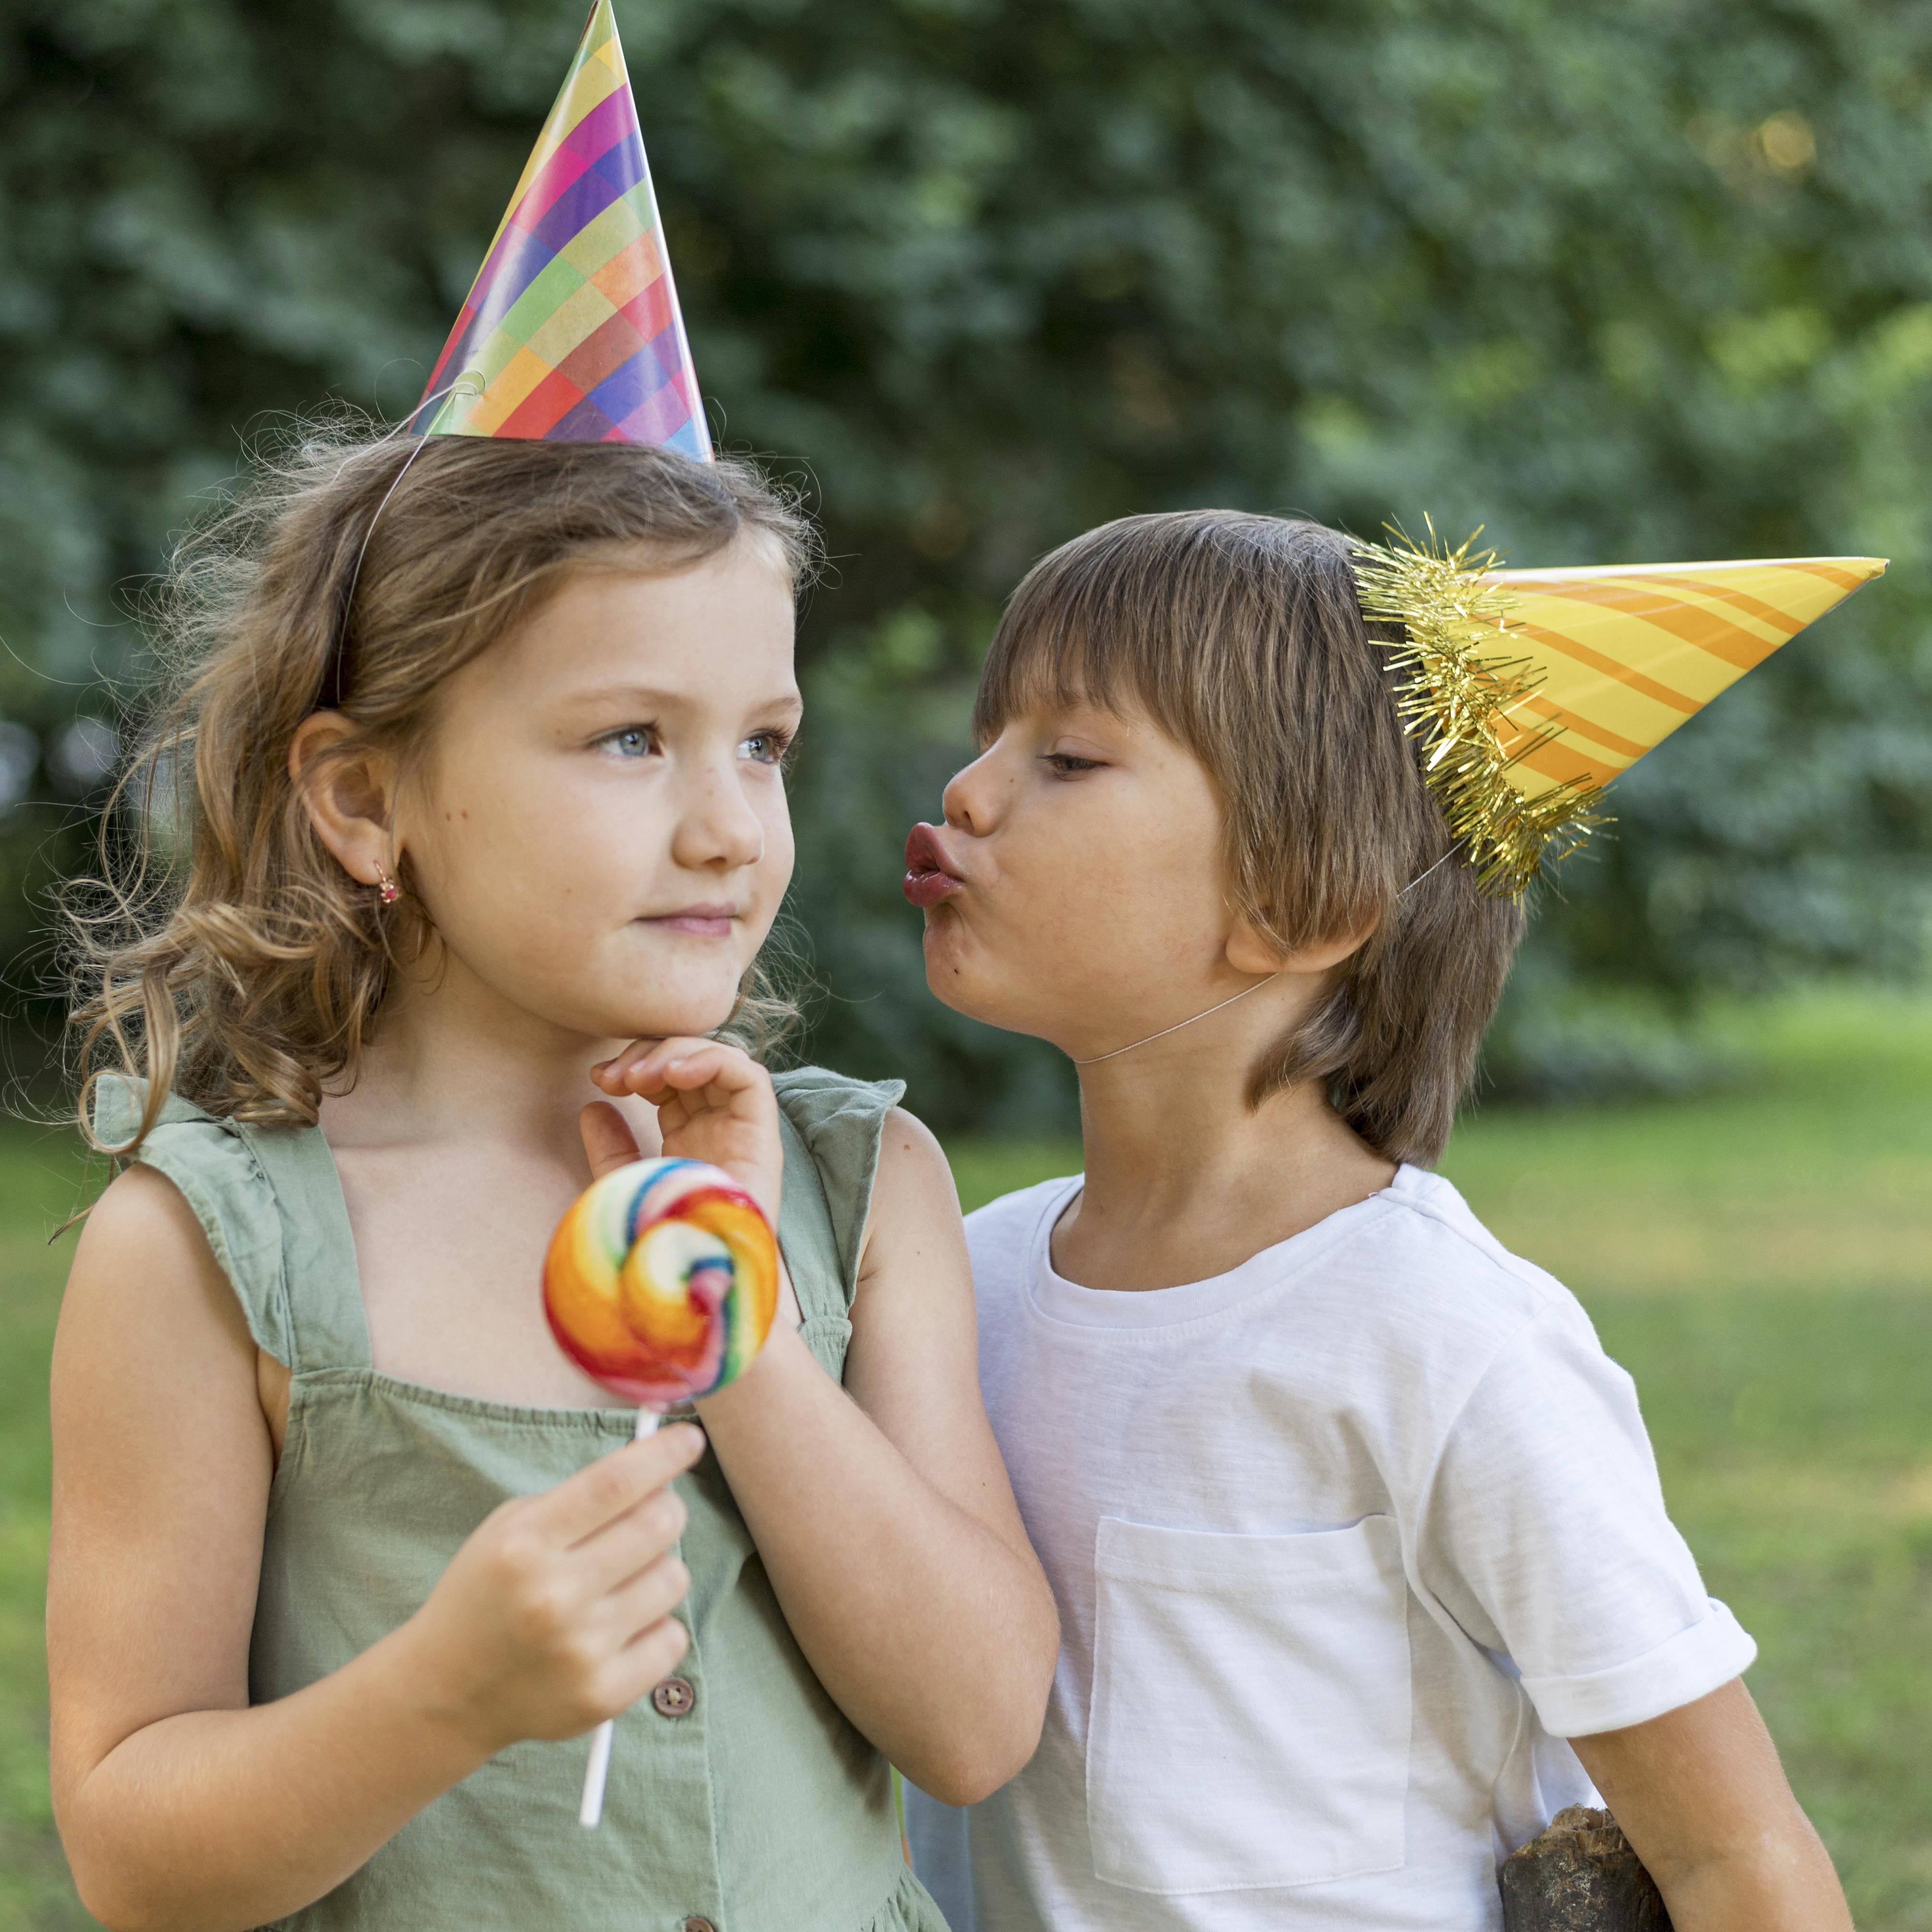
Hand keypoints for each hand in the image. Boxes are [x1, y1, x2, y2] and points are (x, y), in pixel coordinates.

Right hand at [406, 1425, 705, 1755]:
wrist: (448, 1690)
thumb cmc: (490, 1592)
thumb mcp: (513, 1527)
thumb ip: (581, 1496)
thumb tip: (658, 1465)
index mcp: (526, 1543)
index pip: (616, 1483)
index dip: (664, 1454)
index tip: (691, 1439)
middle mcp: (554, 1595)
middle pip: (657, 1524)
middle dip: (667, 1508)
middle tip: (655, 1512)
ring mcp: (581, 1649)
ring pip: (674, 1578)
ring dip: (659, 1569)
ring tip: (622, 1582)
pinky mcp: (602, 1694)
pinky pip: (673, 1637)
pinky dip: (656, 1626)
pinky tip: (620, 1629)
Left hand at [589, 1037, 785, 1227]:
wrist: (689, 1282)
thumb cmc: (658, 1245)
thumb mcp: (624, 1188)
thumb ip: (611, 1149)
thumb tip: (592, 1106)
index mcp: (688, 1143)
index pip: (670, 1084)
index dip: (637, 1068)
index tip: (601, 1079)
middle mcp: (718, 1133)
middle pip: (693, 1067)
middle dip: (650, 1056)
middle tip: (614, 1075)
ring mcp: (742, 1134)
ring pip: (721, 1061)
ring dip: (675, 1054)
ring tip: (639, 1075)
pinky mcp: (762, 1138)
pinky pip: (749, 1077)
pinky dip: (712, 1060)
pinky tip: (673, 1074)